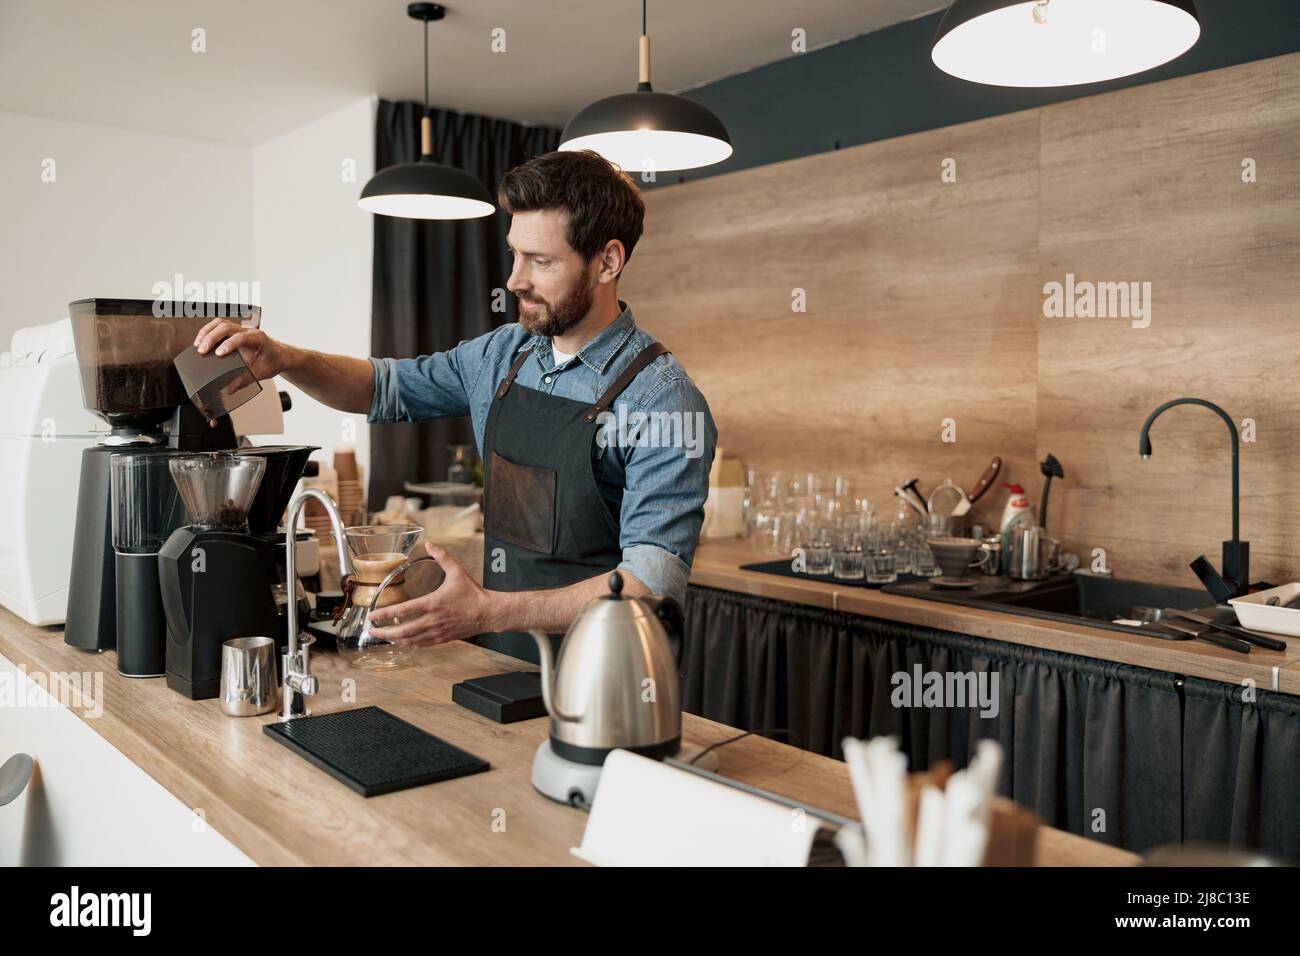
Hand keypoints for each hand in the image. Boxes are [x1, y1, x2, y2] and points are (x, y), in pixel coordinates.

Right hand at [193, 318, 291, 380]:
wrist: (281, 355)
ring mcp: (241, 329)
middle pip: (227, 327)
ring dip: (207, 332)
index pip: (240, 338)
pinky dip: (209, 332)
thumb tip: (230, 389)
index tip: (218, 353)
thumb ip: (245, 380)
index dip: (228, 344)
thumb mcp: (261, 373)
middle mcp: (249, 331)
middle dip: (212, 337)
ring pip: (221, 323)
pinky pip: (220, 326)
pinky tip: (202, 340)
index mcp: (258, 338)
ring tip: (198, 344)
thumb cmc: (273, 361)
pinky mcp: (235, 331)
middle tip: (202, 350)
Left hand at [367, 543, 498, 646]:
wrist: (488, 613)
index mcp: (432, 603)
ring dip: (394, 639)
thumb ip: (442, 557)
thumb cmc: (473, 593)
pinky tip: (402, 641)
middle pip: (402, 631)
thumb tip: (429, 543)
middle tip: (371, 630)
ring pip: (410, 640)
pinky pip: (421, 644)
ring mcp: (436, 631)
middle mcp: (432, 620)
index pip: (403, 611)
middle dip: (383, 632)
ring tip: (383, 636)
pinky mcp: (442, 638)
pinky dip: (409, 644)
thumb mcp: (457, 571)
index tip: (372, 615)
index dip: (385, 614)